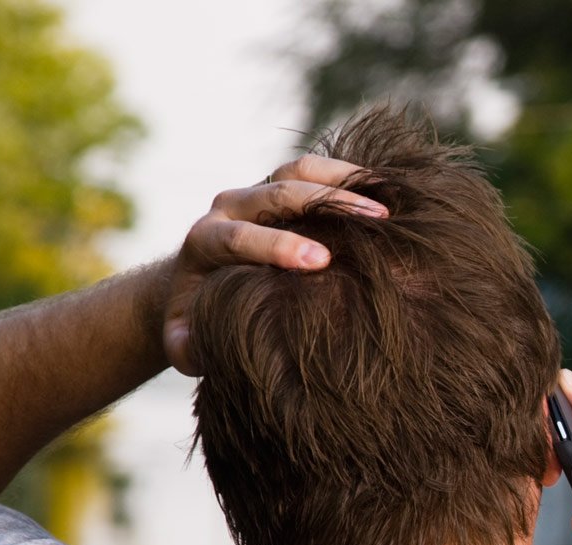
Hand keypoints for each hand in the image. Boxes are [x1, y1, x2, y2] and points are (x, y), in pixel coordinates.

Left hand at [161, 154, 388, 373]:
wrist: (195, 279)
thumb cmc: (199, 315)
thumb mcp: (186, 337)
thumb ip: (186, 345)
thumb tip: (194, 347)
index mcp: (205, 242)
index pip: (239, 237)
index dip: (279, 245)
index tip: (321, 261)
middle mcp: (228, 208)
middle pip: (275, 194)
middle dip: (323, 206)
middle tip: (372, 222)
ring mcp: (255, 192)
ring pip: (297, 171)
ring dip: (342, 183)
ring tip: (385, 207)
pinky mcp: (279, 185)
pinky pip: (313, 170)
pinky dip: (347, 175)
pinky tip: (383, 192)